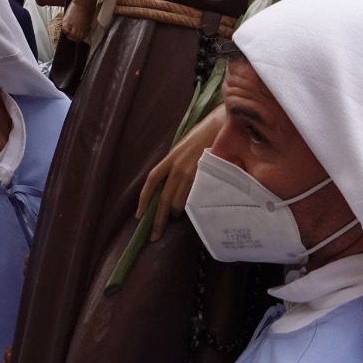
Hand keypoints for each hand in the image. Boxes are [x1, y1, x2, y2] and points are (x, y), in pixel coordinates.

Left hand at [136, 106, 225, 239]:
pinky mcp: (205, 178)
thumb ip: (176, 164)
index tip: (139, 214)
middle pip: (164, 199)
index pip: (152, 180)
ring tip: (178, 214)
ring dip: (177, 212)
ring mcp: (192, 174)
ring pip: (179, 202)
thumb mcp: (184, 148)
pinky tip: (191, 210)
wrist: (223, 127)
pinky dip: (191, 206)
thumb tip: (170, 182)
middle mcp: (178, 167)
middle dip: (158, 219)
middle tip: (154, 235)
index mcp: (170, 158)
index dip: (144, 198)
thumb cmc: (205, 136)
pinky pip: (194, 198)